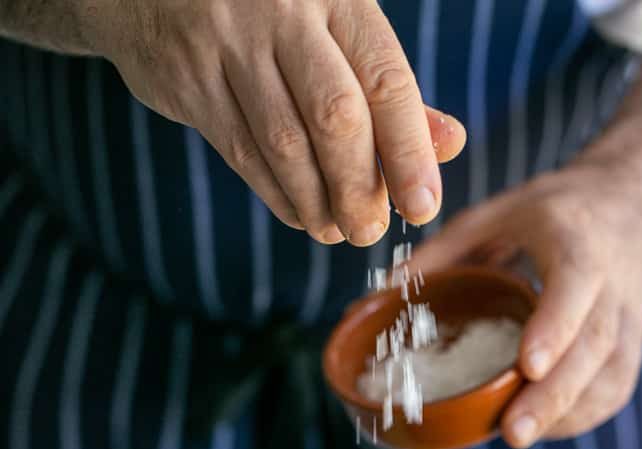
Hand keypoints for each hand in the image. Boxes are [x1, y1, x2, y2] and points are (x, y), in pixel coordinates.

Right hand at [95, 0, 465, 244]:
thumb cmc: (268, 10)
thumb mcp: (335, 26)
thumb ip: (387, 87)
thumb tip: (449, 143)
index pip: (385, 81)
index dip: (409, 152)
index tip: (422, 206)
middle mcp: (282, 13)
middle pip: (335, 117)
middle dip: (359, 188)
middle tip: (370, 231)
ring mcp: (229, 44)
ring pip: (284, 143)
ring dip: (317, 202)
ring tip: (336, 229)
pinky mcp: (189, 79)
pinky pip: (242, 153)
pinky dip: (277, 195)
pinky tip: (300, 213)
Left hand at [411, 160, 641, 448]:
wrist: (637, 209)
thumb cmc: (559, 213)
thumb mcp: (500, 211)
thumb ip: (446, 249)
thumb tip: (385, 292)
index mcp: (580, 243)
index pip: (576, 287)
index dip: (554, 328)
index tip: (527, 366)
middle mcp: (613, 285)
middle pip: (593, 347)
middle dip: (553, 395)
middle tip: (512, 432)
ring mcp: (630, 323)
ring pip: (608, 377)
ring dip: (565, 415)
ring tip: (516, 436)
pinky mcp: (632, 351)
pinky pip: (612, 392)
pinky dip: (579, 417)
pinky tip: (542, 428)